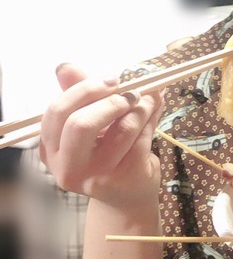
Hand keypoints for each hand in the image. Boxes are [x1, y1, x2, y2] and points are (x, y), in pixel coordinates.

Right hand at [40, 63, 165, 208]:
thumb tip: (64, 66)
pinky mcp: (123, 178)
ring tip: (150, 97)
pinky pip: (142, 139)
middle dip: (110, 100)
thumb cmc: (109, 150)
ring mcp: (95, 176)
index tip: (113, 79)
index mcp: (51, 148)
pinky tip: (156, 109)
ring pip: (121, 129)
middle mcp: (67, 166)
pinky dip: (152, 118)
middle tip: (131, 91)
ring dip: (141, 106)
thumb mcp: (93, 121)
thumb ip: (81, 94)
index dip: (85, 90)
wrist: (129, 192)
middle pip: (79, 124)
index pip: (57, 112)